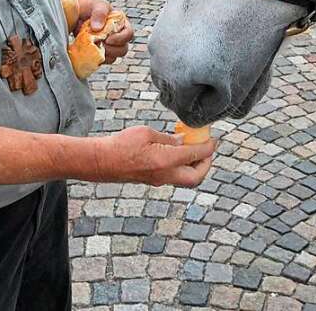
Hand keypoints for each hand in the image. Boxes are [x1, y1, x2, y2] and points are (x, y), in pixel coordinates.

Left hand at [73, 0, 133, 63]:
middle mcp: (117, 36)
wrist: (73, 14)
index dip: (121, 39)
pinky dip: (96, 58)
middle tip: (100, 44)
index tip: (108, 39)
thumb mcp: (96, 5)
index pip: (129, 34)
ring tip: (94, 47)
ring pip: (114, 57)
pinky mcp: (99, 52)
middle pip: (123, 49)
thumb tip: (97, 28)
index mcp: (121, 24)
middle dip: (113, 49)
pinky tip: (89, 51)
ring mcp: (108, 46)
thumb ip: (100, 12)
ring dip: (104, 55)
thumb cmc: (88, 7)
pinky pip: (102, 60)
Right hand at [96, 125, 215, 185]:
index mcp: (165, 161)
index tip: (213, 140)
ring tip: (193, 149)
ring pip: (186, 180)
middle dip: (206, 164)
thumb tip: (184, 141)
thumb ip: (168, 139)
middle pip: (196, 177)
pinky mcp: (153, 181)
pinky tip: (177, 153)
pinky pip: (175, 177)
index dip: (208, 147)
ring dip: (194, 167)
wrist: (102, 162)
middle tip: (206, 150)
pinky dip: (182, 167)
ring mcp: (159, 181)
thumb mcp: (147, 133)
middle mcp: (165, 175)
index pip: (195, 155)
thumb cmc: (122, 144)